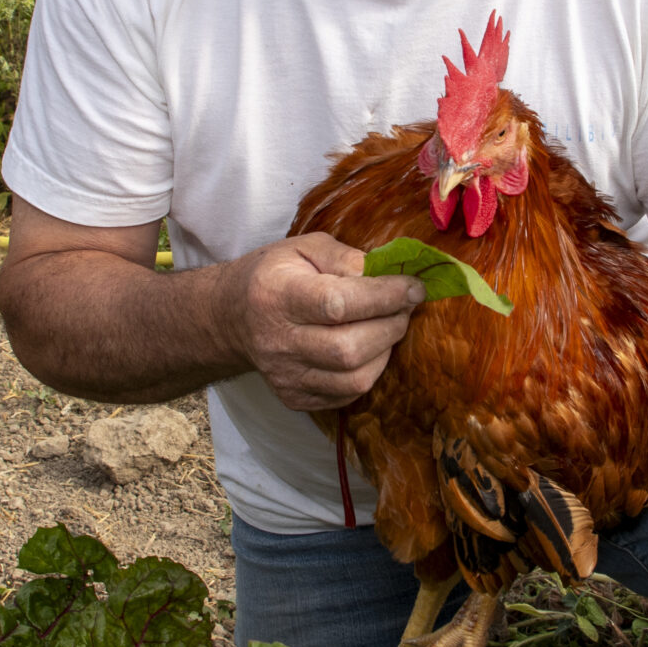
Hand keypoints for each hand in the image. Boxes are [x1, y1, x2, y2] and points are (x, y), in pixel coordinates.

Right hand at [231, 233, 427, 410]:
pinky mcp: (294, 398)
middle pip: (349, 349)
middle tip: (404, 306)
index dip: (384, 296)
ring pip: (354, 379)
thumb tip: (387, 273)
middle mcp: (278, 342)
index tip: (415, 287)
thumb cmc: (274, 275)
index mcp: (278, 296)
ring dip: (385, 351)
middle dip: (391, 326)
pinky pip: (347, 394)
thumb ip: (346, 257)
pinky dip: (369, 371)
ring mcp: (285, 376)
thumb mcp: (304, 248)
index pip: (337, 303)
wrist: (232, 317)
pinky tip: (367, 348)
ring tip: (387, 326)